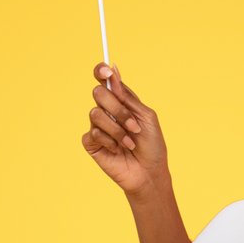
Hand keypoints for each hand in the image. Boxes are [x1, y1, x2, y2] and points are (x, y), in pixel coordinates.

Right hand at [81, 63, 167, 196]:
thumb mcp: (145, 116)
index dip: (101, 71)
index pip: (103, 79)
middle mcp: (106, 111)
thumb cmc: (151, 145)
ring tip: (130, 143)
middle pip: (98, 94)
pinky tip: (117, 150)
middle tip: (133, 125)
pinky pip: (93, 134)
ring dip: (117, 130)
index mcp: (120, 101)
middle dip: (118, 110)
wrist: (150, 172)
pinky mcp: (91, 143)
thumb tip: (113, 70)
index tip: (107, 72)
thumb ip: (127, 96)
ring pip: (95, 114)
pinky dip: (109, 141)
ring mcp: (98, 127)